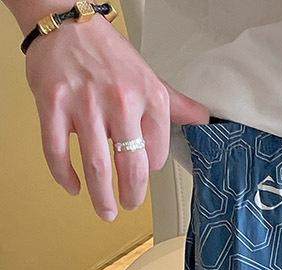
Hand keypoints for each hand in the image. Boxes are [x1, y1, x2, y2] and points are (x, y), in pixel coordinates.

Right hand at [24, 13, 208, 219]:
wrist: (65, 23)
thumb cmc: (108, 53)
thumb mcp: (149, 77)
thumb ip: (175, 104)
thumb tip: (205, 119)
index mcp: (149, 97)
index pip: (157, 151)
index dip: (152, 168)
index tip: (145, 172)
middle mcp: (120, 102)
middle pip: (131, 164)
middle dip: (133, 193)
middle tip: (130, 205)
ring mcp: (84, 104)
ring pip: (96, 164)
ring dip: (101, 195)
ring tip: (106, 211)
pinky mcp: (53, 105)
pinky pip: (57, 150)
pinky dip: (64, 174)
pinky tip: (73, 186)